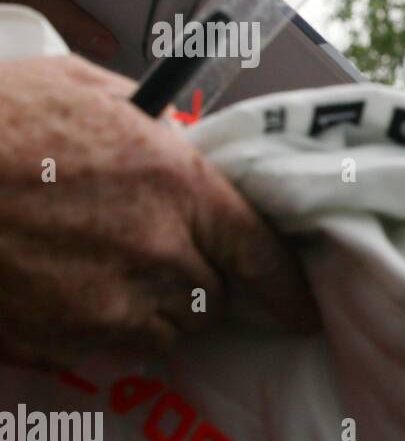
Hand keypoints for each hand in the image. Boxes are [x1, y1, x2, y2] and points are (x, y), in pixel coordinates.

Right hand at [0, 54, 319, 368]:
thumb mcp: (87, 91)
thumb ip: (155, 127)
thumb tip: (184, 144)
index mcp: (180, 185)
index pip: (263, 254)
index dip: (288, 287)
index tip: (301, 308)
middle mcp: (160, 252)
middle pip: (216, 295)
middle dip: (201, 279)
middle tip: (163, 254)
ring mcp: (113, 303)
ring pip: (170, 328)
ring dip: (157, 307)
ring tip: (108, 268)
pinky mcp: (66, 339)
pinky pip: (115, 348)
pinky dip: (108, 329)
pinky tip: (72, 290)